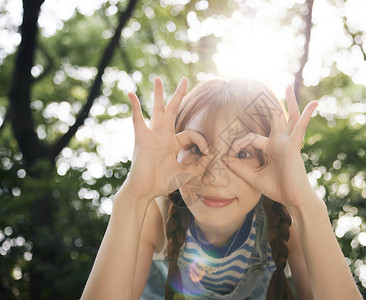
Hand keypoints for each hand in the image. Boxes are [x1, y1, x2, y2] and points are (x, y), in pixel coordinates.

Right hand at [122, 77, 209, 200]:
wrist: (145, 192)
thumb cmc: (162, 183)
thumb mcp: (186, 173)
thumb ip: (200, 166)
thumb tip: (215, 157)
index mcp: (173, 142)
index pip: (191, 133)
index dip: (202, 141)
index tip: (209, 152)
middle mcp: (163, 136)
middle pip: (172, 110)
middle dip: (179, 95)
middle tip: (185, 79)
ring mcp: (152, 136)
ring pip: (157, 110)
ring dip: (159, 94)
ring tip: (158, 79)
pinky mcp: (142, 140)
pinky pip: (138, 120)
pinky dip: (135, 107)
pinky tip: (131, 94)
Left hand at [221, 85, 317, 206]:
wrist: (293, 200)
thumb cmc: (277, 189)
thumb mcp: (253, 177)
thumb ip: (240, 168)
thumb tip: (224, 159)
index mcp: (271, 148)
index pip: (249, 137)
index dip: (236, 143)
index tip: (228, 155)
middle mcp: (279, 142)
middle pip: (272, 119)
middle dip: (267, 105)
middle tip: (261, 90)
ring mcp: (288, 142)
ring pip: (288, 117)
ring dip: (289, 101)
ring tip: (288, 86)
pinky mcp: (294, 146)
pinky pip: (300, 127)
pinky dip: (307, 115)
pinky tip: (314, 104)